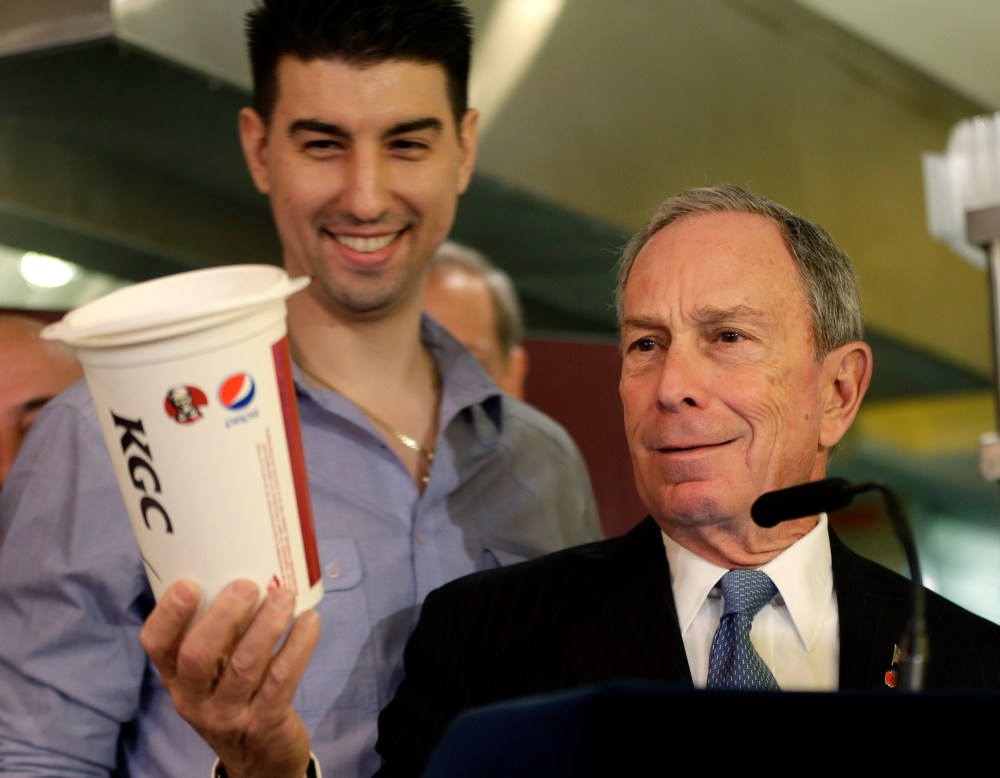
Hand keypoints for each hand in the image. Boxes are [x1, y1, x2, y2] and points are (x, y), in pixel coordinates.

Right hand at [139, 579, 321, 777]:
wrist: (258, 760)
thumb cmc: (234, 694)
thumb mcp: (212, 672)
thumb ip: (218, 631)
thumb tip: (245, 566)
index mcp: (175, 676)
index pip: (156, 644)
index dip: (169, 613)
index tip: (190, 583)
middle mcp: (193, 697)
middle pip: (198, 654)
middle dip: (224, 616)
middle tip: (248, 586)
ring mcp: (228, 714)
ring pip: (244, 665)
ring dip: (267, 625)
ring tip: (285, 596)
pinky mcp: (264, 722)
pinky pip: (281, 680)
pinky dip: (298, 646)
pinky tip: (310, 621)